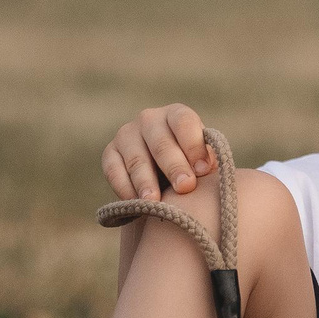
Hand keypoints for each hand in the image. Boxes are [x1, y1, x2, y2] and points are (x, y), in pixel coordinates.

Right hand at [101, 104, 216, 201]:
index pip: (184, 122)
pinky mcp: (110, 153)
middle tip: (185, 187)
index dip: (194, 146)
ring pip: (136, 159)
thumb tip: (204, 168)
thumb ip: (208, 162)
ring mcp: (126, 134)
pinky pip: (113, 170)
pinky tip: (135, 203)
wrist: (165, 176)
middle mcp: (150, 119)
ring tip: (155, 201)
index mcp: (177, 114)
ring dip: (146, 181)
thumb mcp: (204, 160)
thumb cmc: (193, 166)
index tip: (203, 171)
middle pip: (161, 142)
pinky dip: (124, 187)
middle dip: (174, 166)